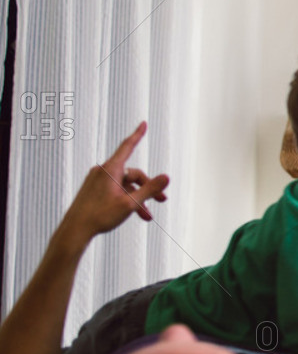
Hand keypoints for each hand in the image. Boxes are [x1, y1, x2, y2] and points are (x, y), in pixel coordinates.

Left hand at [60, 122, 169, 238]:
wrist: (75, 230)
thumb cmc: (100, 216)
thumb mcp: (130, 203)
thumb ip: (150, 189)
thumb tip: (166, 177)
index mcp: (110, 170)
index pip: (127, 147)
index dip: (137, 135)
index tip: (143, 123)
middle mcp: (103, 172)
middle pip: (133, 174)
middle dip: (148, 187)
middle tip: (162, 200)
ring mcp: (98, 181)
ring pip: (126, 185)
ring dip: (139, 198)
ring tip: (148, 216)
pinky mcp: (95, 190)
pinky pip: (117, 191)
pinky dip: (127, 200)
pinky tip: (135, 214)